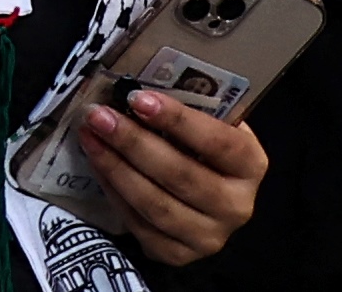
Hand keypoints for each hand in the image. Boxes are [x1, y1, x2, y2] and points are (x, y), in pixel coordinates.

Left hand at [79, 83, 264, 262]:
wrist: (209, 199)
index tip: (138, 99)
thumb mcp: (212, 125)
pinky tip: (98, 166)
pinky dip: (114, 193)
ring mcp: (208, 237)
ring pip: (156, 204)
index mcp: (251, 165)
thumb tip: (138, 85)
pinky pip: (140, 225)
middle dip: (134, 143)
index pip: (217, 142)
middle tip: (100, 116)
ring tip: (91, 137)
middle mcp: (237, 207)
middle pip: (180, 175)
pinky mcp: (179, 256)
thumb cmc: (205, 149)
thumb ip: (190, 110)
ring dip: (116, 168)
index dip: (177, 120)